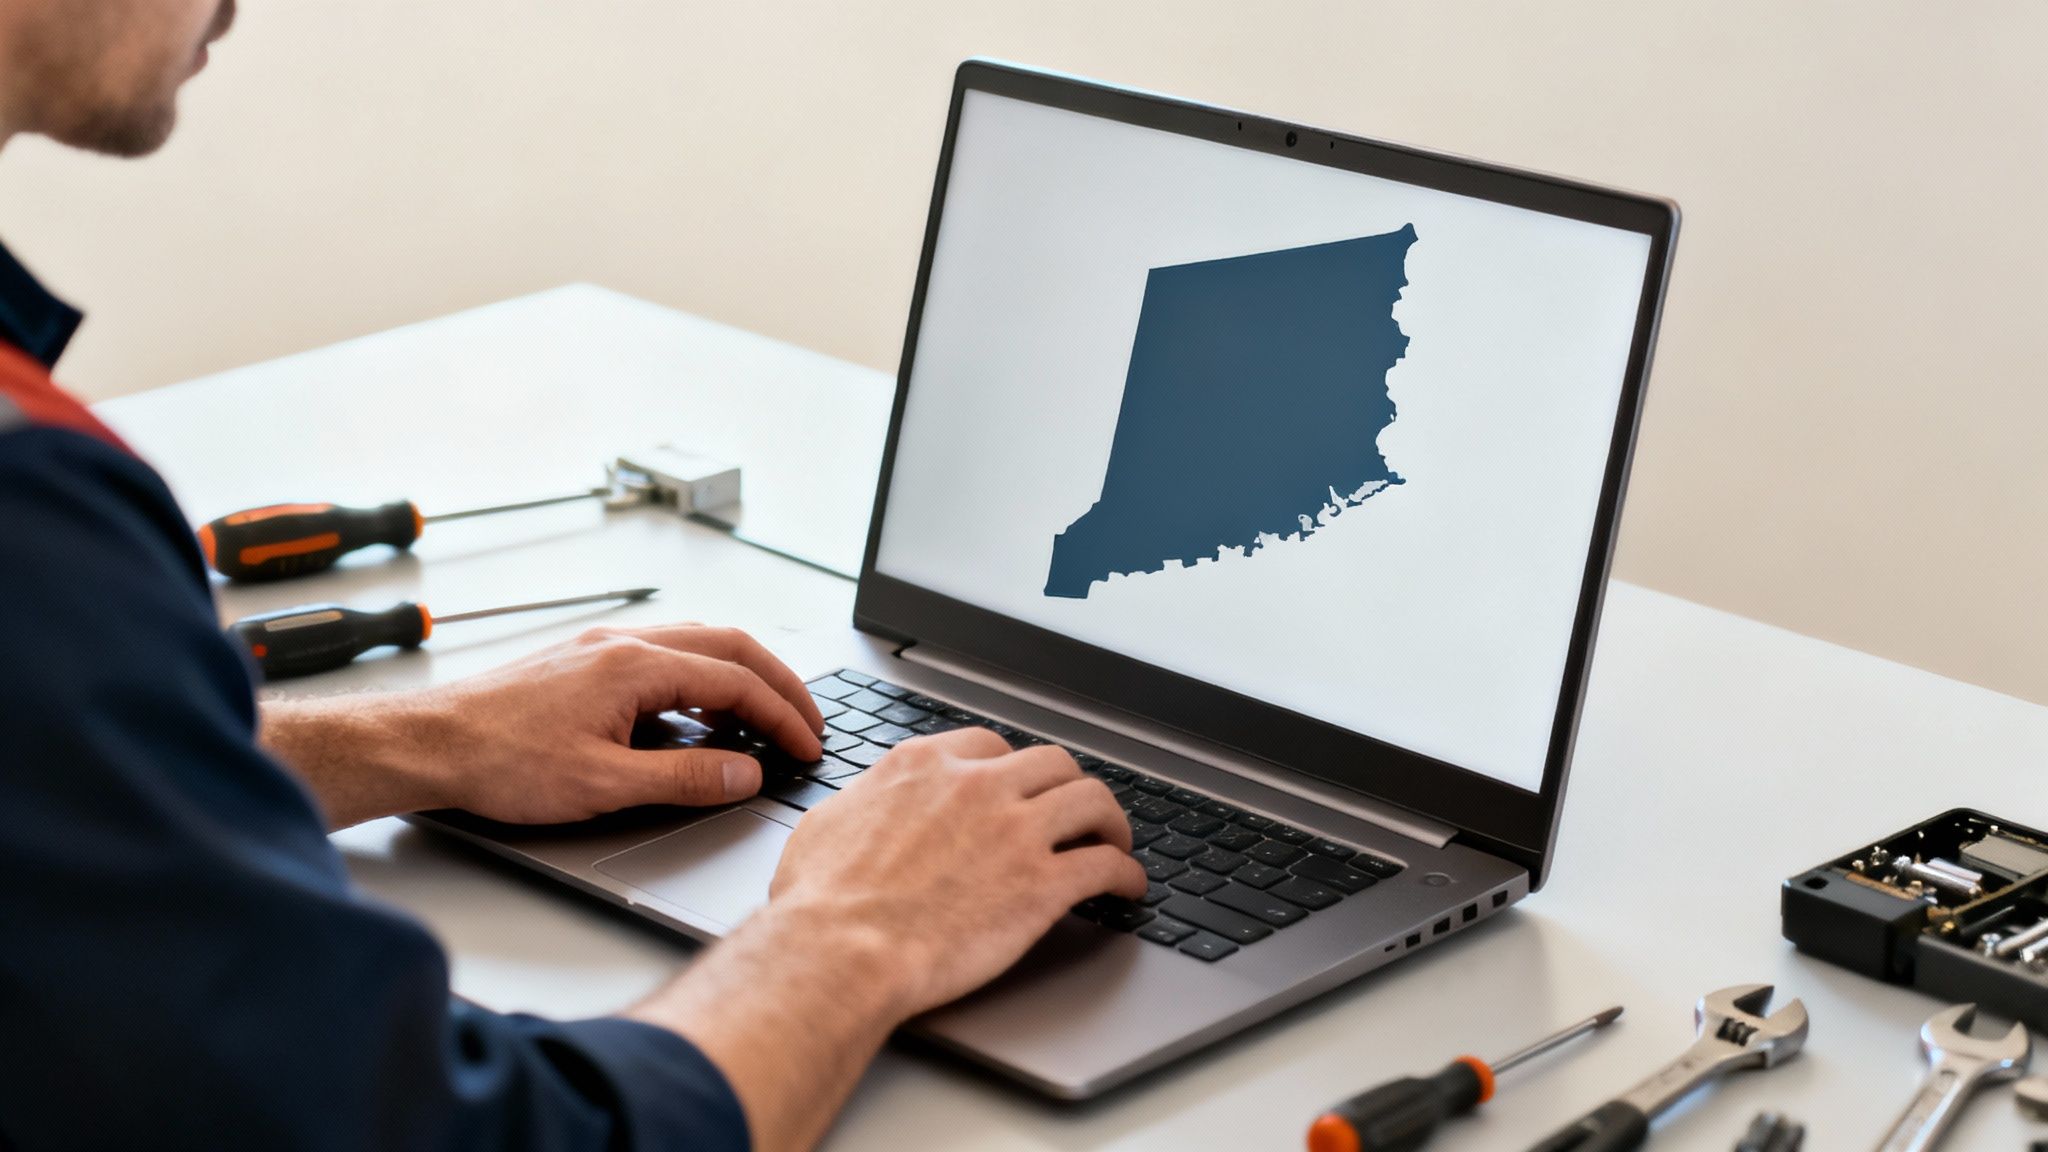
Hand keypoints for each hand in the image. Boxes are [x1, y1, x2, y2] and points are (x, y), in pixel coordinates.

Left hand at [260, 623, 823, 827]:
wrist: (429, 745)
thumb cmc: (500, 761)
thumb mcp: (605, 784)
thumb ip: (686, 779)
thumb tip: (746, 774)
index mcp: (637, 664)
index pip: (737, 681)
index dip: (783, 716)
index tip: (807, 748)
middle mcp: (625, 643)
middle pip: (730, 646)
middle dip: (778, 684)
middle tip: (807, 724)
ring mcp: (604, 648)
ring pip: (698, 645)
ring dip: (741, 678)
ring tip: (765, 721)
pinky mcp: (586, 662)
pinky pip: (666, 657)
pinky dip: (703, 681)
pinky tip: (699, 718)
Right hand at [628, 728, 1145, 1151]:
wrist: (840, 950)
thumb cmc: (820, 903)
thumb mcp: (827, 826)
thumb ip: (863, 805)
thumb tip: (865, 808)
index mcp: (924, 768)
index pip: (989, 746)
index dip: (1012, 768)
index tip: (1019, 787)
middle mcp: (976, 787)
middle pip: (1052, 763)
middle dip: (1067, 786)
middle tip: (1075, 811)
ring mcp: (1015, 832)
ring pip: (1093, 800)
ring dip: (1111, 820)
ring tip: (1115, 841)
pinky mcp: (1042, 884)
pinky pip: (1107, 865)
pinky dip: (1127, 873)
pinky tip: (1129, 887)